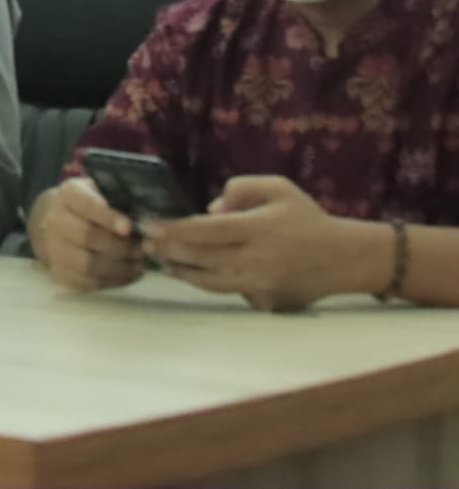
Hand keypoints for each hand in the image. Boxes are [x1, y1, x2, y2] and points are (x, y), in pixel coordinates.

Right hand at [32, 178, 144, 290]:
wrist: (61, 221)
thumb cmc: (94, 205)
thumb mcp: (104, 191)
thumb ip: (122, 201)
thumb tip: (149, 222)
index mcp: (68, 194)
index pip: (87, 205)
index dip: (108, 217)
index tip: (129, 228)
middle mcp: (54, 220)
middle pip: (87, 236)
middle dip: (120, 246)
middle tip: (143, 249)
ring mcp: (53, 248)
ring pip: (87, 264)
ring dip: (119, 267)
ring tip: (139, 264)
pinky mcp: (58, 271)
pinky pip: (86, 282)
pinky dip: (112, 281)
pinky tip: (129, 274)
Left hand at [143, 176, 357, 311]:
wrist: (346, 258)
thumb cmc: (307, 218)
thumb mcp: (278, 188)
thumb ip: (241, 189)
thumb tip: (209, 209)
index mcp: (258, 230)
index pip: (204, 231)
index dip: (174, 230)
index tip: (151, 226)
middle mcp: (256, 260)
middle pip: (200, 258)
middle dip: (168, 250)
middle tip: (147, 244)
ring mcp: (260, 285)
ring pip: (209, 282)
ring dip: (182, 271)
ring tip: (163, 261)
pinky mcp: (264, 302)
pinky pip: (230, 291)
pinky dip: (211, 282)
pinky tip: (195, 273)